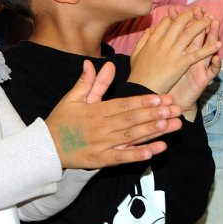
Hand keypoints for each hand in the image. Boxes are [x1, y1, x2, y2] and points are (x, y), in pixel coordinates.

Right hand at [45, 60, 181, 169]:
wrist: (46, 147)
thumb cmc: (62, 120)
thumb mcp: (72, 98)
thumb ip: (88, 82)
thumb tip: (95, 63)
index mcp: (95, 110)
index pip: (124, 105)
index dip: (143, 102)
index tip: (162, 98)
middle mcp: (101, 127)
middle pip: (132, 120)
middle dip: (156, 114)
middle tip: (176, 109)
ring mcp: (102, 144)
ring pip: (131, 137)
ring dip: (153, 132)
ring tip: (172, 126)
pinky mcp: (101, 160)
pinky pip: (122, 157)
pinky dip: (137, 154)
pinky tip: (154, 151)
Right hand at [129, 8, 220, 94]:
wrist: (140, 89)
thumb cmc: (137, 74)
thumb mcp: (135, 54)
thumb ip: (142, 40)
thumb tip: (149, 29)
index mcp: (152, 41)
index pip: (166, 23)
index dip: (176, 17)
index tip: (183, 14)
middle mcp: (163, 43)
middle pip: (179, 24)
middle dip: (191, 15)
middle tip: (200, 11)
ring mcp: (172, 53)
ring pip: (189, 34)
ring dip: (202, 25)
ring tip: (211, 19)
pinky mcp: (180, 64)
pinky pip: (196, 54)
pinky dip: (208, 49)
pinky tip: (218, 45)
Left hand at [167, 7, 220, 116]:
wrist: (170, 100)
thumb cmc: (163, 81)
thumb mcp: (158, 61)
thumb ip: (156, 46)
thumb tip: (150, 30)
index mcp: (180, 51)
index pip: (180, 32)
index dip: (177, 21)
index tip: (173, 9)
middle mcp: (191, 56)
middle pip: (196, 36)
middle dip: (197, 22)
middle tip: (198, 9)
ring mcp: (199, 67)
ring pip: (208, 49)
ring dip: (212, 37)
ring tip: (214, 25)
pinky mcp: (203, 79)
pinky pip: (212, 71)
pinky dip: (216, 64)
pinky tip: (217, 57)